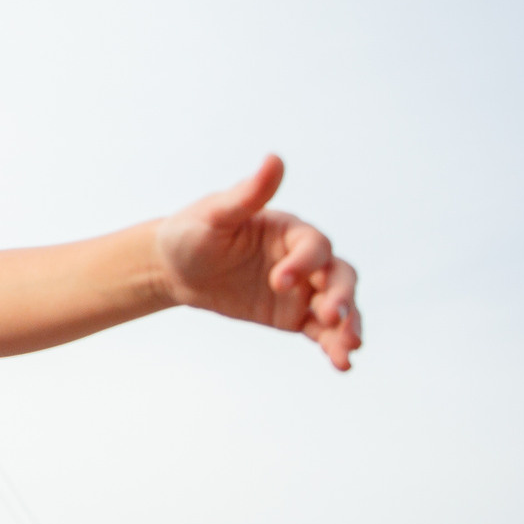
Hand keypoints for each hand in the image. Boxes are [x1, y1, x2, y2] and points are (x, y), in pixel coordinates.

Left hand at [155, 155, 361, 370]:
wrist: (173, 267)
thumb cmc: (192, 232)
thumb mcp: (214, 214)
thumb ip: (248, 194)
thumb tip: (274, 158)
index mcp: (289, 230)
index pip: (313, 245)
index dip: (304, 263)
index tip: (279, 281)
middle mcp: (303, 258)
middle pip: (339, 275)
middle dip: (341, 296)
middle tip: (330, 316)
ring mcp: (302, 289)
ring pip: (338, 305)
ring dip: (348, 325)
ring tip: (349, 349)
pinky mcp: (294, 315)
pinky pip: (322, 332)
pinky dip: (334, 347)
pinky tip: (342, 365)